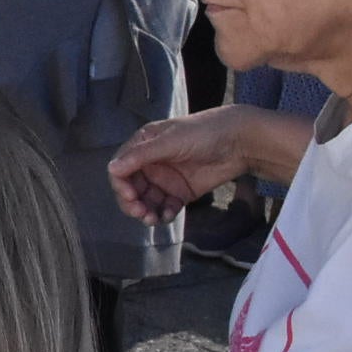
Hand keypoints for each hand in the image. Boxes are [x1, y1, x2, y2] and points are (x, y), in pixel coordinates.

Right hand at [106, 107, 294, 224]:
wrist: (239, 142)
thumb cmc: (203, 133)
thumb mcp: (170, 142)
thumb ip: (141, 156)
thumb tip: (111, 169)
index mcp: (143, 146)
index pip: (121, 169)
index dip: (121, 185)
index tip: (130, 196)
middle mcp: (151, 163)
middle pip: (130, 188)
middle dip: (132, 203)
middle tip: (141, 213)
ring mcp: (166, 179)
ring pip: (146, 201)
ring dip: (146, 212)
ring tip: (153, 219)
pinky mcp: (181, 193)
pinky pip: (165, 207)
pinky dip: (164, 214)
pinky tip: (169, 215)